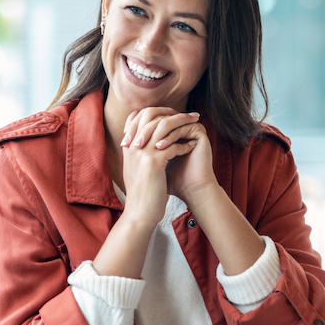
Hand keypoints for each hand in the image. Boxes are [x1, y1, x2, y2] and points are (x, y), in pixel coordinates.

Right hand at [119, 107, 200, 225]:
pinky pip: (172, 145)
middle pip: (151, 115)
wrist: (140, 213)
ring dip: (182, 124)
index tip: (174, 113)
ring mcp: (141, 152)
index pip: (139, 116)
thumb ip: (141, 152)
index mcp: (128, 146)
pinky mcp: (153, 162)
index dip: (158, 111)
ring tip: (196, 124)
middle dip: (173, 113)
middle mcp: (132, 145)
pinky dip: (184, 144)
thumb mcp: (136, 168)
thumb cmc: (143, 192)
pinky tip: (192, 146)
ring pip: (163, 127)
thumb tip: (154, 139)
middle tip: (190, 114)